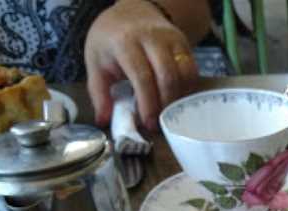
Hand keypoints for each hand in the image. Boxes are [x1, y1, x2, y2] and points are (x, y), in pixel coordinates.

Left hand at [85, 0, 198, 130]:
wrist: (133, 11)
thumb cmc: (112, 38)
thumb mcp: (95, 61)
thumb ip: (99, 92)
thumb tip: (104, 120)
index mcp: (125, 41)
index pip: (142, 76)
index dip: (147, 103)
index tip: (147, 123)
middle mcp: (151, 37)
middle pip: (167, 76)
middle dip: (165, 104)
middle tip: (159, 122)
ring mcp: (171, 39)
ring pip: (184, 74)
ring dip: (178, 99)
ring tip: (168, 112)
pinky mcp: (184, 43)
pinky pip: (192, 71)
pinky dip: (186, 89)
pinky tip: (176, 99)